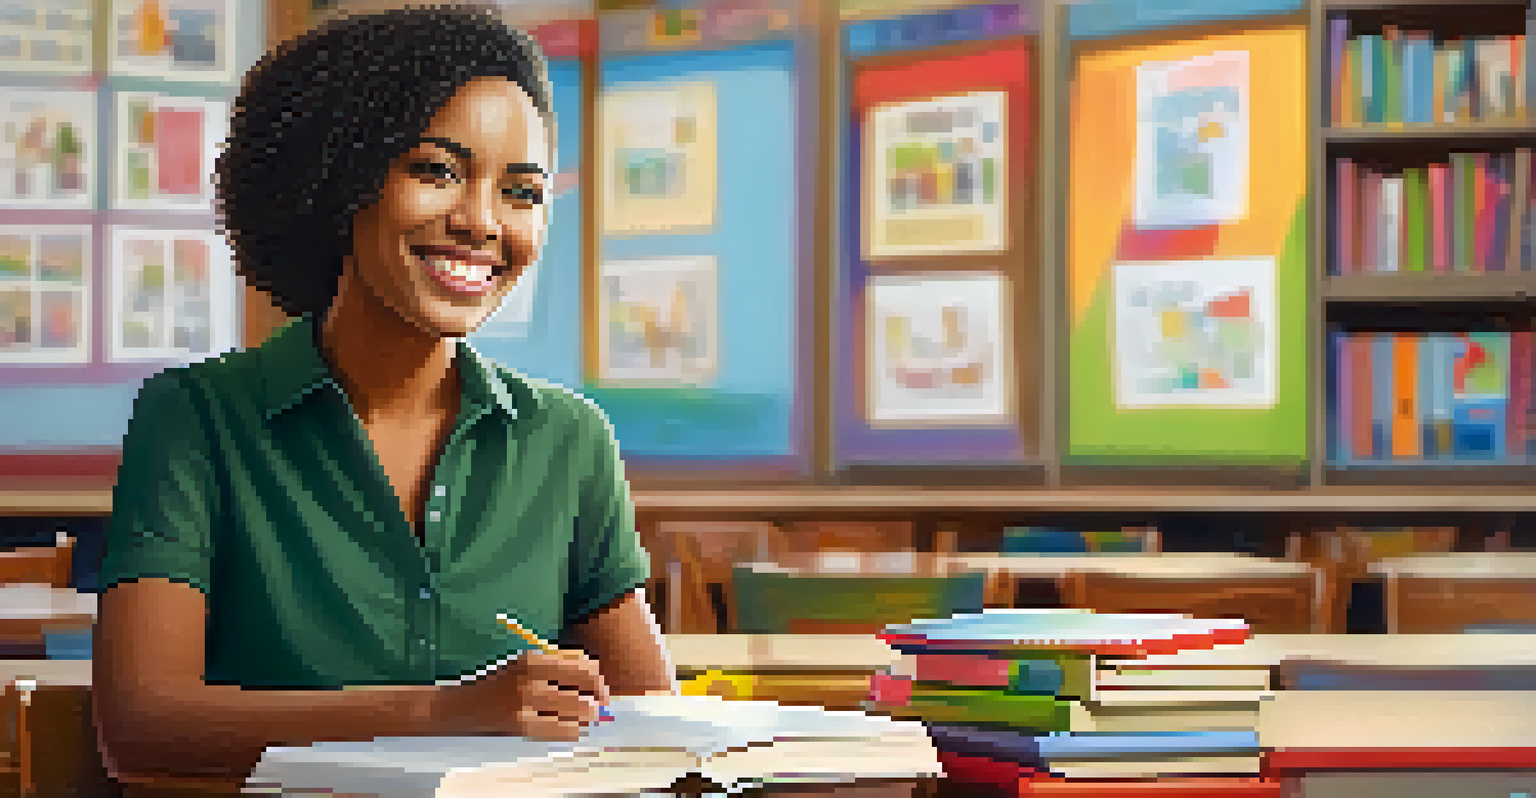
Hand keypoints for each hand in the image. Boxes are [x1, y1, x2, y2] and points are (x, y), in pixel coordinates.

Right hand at [431, 649, 610, 740]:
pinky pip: (564, 731)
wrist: (465, 706)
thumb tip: (597, 675)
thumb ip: (561, 665)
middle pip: (585, 693)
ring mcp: (527, 705)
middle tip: (597, 706)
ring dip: (586, 717)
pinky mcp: (523, 727)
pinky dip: (572, 729)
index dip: (599, 681)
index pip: (584, 668)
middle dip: (596, 702)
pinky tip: (567, 726)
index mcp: (535, 659)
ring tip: (583, 716)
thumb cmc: (503, 682)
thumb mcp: (528, 664)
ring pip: (578, 715)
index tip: (603, 690)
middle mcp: (532, 680)